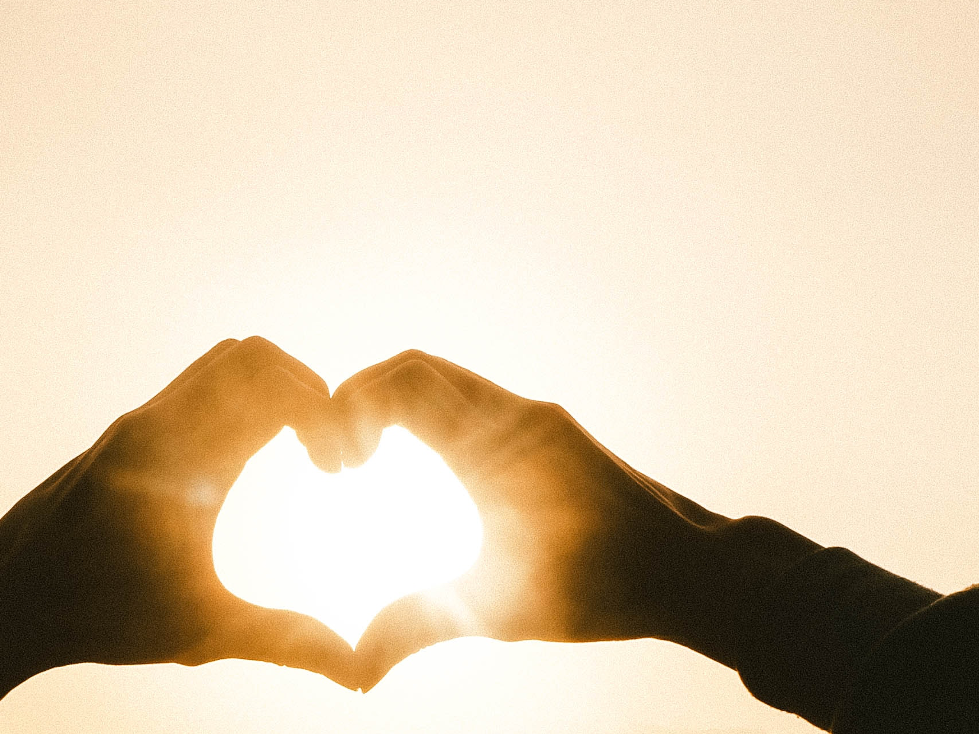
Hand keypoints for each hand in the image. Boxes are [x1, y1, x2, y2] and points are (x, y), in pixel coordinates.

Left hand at [0, 337, 362, 714]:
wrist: (2, 602)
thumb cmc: (94, 615)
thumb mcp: (200, 631)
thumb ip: (285, 640)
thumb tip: (362, 672)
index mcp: (182, 458)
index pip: (274, 386)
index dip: (329, 413)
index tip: (341, 469)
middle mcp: (154, 426)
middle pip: (249, 357)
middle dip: (306, 389)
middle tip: (327, 452)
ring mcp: (132, 427)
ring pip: (214, 368)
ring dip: (267, 393)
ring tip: (296, 453)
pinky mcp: (117, 439)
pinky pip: (186, 392)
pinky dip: (231, 405)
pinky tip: (243, 466)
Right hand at [333, 351, 813, 686]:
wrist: (697, 574)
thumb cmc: (607, 588)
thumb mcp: (501, 611)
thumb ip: (419, 624)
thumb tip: (354, 668)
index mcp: (496, 444)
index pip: (401, 382)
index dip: (349, 406)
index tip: (339, 466)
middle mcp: (515, 417)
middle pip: (413, 369)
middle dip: (357, 401)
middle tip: (340, 462)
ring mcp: (534, 421)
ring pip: (442, 382)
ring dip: (390, 408)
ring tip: (363, 463)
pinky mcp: (547, 434)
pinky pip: (469, 403)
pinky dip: (425, 418)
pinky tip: (414, 471)